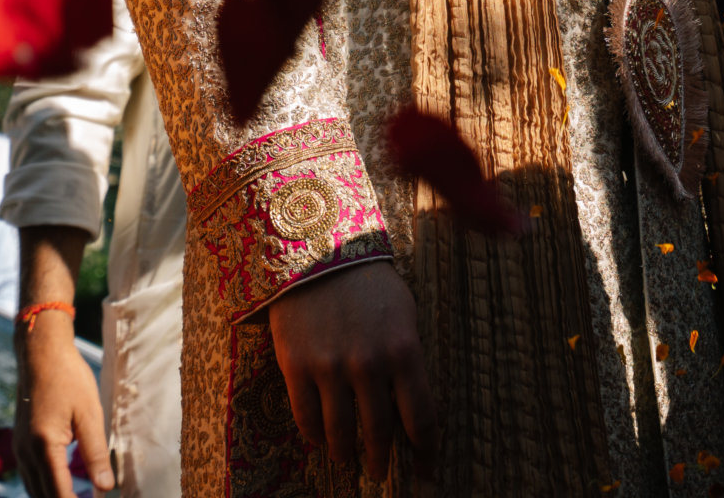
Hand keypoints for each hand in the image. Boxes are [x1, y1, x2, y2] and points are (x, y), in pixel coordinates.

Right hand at [17, 312, 111, 494]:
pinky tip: (60, 488)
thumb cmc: (68, 378)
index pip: (59, 493)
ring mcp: (19, 448)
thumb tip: (105, 487)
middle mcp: (26, 452)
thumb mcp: (90, 414)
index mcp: (44, 446)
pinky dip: (44, 488)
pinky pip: (30, 476)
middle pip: (43, 496)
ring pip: (33, 489)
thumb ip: (96, 453)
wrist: (40, 353)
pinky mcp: (19, 443)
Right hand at [267, 260, 434, 481]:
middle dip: (381, 461)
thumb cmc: (369, 281)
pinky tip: (320, 440)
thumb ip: (407, 358)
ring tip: (348, 462)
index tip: (427, 473)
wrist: (318, 249)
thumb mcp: (404, 314)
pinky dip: (314, 436)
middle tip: (380, 474)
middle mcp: (369, 365)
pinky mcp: (297, 366)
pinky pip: (306, 417)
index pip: (421, 418)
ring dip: (346, 455)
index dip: (426, 453)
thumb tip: (410, 402)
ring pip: (340, 432)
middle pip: (379, 433)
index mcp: (404, 352)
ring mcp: (331, 368)